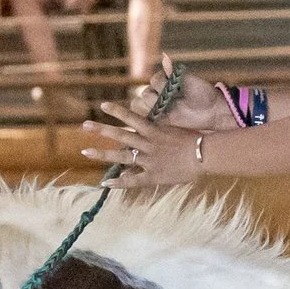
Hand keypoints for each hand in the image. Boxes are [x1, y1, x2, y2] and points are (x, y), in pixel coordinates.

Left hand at [84, 103, 199, 189]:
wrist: (205, 155)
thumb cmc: (197, 140)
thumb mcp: (179, 127)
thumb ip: (164, 124)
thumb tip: (155, 117)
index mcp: (154, 131)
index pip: (132, 118)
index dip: (117, 112)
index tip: (103, 105)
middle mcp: (148, 144)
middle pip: (121, 136)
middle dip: (101, 130)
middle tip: (85, 125)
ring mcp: (149, 160)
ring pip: (121, 156)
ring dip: (102, 153)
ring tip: (85, 151)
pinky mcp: (154, 175)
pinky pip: (133, 180)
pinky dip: (119, 182)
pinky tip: (105, 183)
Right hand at [133, 54, 235, 131]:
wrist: (212, 110)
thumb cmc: (202, 92)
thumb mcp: (189, 80)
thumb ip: (174, 71)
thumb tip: (164, 56)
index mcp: (164, 80)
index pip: (154, 80)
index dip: (162, 85)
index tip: (176, 89)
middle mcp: (158, 92)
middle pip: (145, 93)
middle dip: (156, 98)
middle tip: (170, 101)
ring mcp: (158, 106)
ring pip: (141, 105)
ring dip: (152, 108)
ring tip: (167, 110)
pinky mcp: (160, 119)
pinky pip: (146, 118)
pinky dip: (149, 117)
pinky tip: (162, 118)